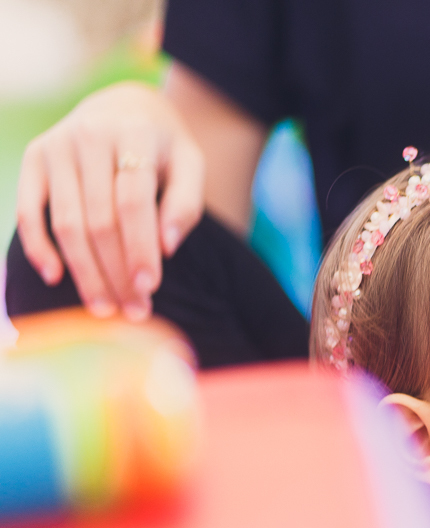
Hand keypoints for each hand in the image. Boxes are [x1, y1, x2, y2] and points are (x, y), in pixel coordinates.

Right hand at [16, 81, 204, 319]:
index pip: (134, 203)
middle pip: (100, 220)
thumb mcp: (191, 164)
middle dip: (116, 271)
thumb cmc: (164, 148)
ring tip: (104, 307)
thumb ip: (186, 203)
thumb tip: (166, 247)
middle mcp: (89, 135)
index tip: (150, 288)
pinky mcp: (33, 156)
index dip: (140, 249)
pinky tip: (56, 278)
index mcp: (133, 133)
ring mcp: (56, 145)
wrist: (125, 107)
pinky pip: (28, 210)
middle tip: (132, 310)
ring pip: (66, 223)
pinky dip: (38, 246)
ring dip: (84, 271)